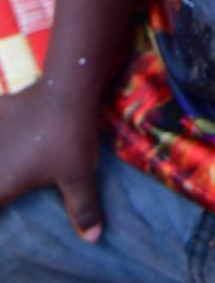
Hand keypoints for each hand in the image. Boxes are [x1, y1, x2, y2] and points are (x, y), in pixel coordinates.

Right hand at [0, 79, 101, 240]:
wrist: (67, 90)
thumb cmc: (70, 138)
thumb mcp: (79, 177)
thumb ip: (82, 209)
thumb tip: (92, 238)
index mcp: (2, 183)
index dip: (1, 205)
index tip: (10, 201)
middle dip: (2, 179)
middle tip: (13, 179)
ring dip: (2, 151)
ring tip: (11, 151)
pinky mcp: (0, 108)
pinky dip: (2, 125)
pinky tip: (9, 125)